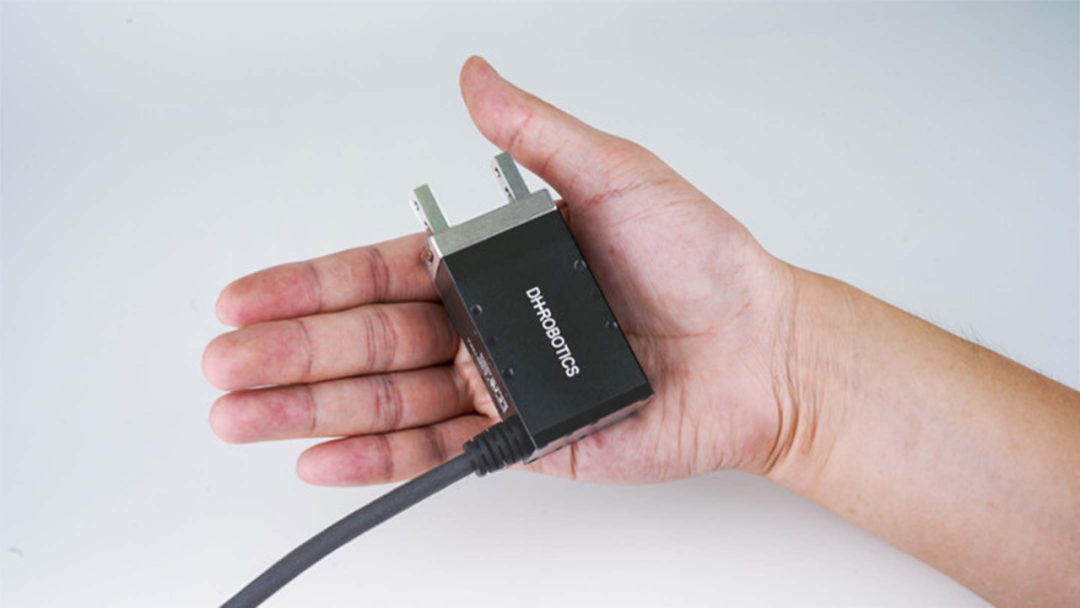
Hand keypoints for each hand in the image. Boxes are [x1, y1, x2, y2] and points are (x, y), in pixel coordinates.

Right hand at [203, 56, 797, 484]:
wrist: (760, 349)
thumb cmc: (701, 261)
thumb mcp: (616, 175)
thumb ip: (537, 137)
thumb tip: (475, 78)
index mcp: (490, 262)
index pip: (378, 273)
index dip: (309, 285)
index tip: (246, 295)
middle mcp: (481, 324)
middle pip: (367, 339)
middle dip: (289, 353)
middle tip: (224, 363)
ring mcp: (495, 385)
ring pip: (387, 398)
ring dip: (309, 408)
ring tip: (239, 414)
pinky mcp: (521, 440)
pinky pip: (437, 452)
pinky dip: (378, 458)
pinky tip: (318, 457)